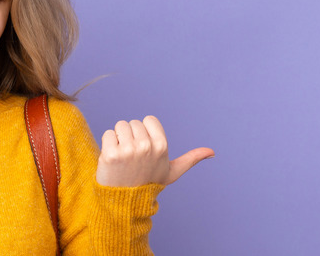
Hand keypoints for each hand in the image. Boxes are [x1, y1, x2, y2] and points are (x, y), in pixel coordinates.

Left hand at [95, 115, 213, 186]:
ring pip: (119, 126)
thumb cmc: (149, 183)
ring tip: (123, 157)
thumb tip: (212, 152)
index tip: (145, 148)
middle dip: (131, 136)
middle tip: (132, 157)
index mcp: (162, 146)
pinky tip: (112, 159)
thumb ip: (190, 159)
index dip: (145, 132)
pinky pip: (107, 134)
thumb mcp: (172, 172)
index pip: (149, 119)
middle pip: (132, 123)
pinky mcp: (111, 154)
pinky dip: (108, 144)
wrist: (126, 200)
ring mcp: (128, 150)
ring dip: (118, 139)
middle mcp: (146, 146)